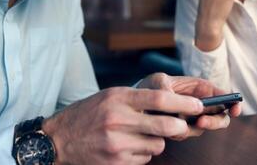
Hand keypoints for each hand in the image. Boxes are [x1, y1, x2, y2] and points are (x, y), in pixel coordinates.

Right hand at [42, 86, 204, 164]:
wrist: (58, 141)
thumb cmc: (87, 115)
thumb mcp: (108, 97)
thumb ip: (136, 99)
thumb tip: (170, 103)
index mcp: (118, 98)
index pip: (159, 98)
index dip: (184, 103)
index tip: (199, 105)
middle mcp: (118, 119)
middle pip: (165, 125)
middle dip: (180, 126)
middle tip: (183, 125)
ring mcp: (117, 143)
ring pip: (157, 144)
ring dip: (156, 141)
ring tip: (140, 136)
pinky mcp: (117, 162)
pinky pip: (144, 159)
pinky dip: (142, 154)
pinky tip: (127, 148)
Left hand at [138, 73, 240, 139]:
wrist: (136, 102)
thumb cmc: (151, 86)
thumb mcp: (158, 81)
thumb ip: (168, 90)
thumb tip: (178, 103)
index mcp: (199, 88)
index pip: (222, 94)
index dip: (232, 102)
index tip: (235, 109)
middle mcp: (199, 104)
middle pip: (220, 116)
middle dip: (214, 121)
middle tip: (201, 122)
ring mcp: (192, 118)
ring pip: (202, 128)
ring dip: (191, 128)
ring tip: (176, 122)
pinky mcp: (181, 129)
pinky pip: (185, 133)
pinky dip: (178, 132)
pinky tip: (167, 125)